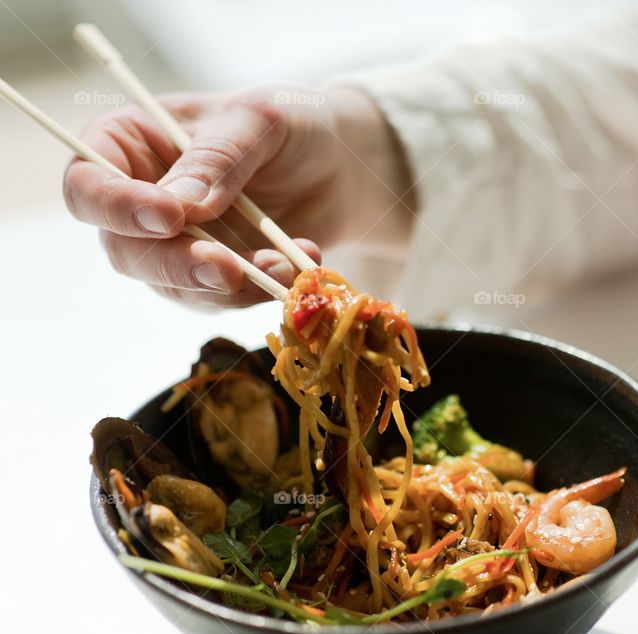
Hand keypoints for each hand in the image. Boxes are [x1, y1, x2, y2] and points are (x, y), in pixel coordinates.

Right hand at [63, 86, 414, 307]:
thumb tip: (181, 206)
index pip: (88, 185)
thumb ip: (219, 158)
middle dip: (177, 265)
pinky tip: (295, 269)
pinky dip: (256, 292)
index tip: (170, 217)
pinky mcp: (212, 277)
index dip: (117, 208)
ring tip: (285, 264)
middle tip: (225, 269)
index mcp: (126, 145)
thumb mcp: (259, 120)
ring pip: (173, 286)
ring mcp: (174, 245)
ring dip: (230, 285)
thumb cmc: (290, 125)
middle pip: (125, 250)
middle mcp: (138, 201)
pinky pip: (219, 300)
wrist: (340, 166)